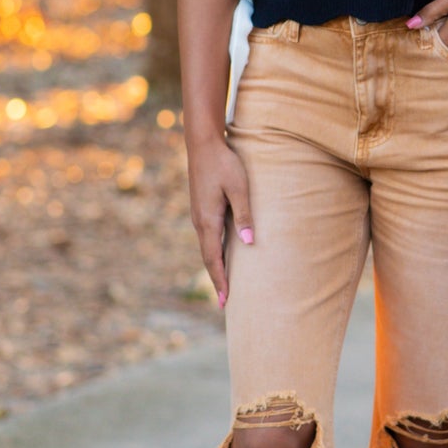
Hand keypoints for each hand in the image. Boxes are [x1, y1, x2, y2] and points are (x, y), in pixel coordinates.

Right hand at [186, 133, 252, 307]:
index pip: (213, 258)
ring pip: (207, 248)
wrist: (203, 144)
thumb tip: (248, 242)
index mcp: (208, 220)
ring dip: (215, 267)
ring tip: (225, 284)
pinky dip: (214, 253)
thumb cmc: (225, 164)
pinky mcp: (202, 209)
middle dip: (217, 280)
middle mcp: (200, 222)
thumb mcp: (239, 187)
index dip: (220, 280)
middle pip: (208, 258)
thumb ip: (244, 214)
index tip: (225, 301)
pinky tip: (221, 256)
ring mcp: (199, 215)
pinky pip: (208, 237)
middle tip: (225, 303)